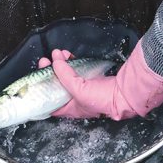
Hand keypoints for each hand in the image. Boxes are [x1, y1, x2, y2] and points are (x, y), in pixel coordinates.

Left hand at [38, 42, 162, 120]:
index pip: (49, 101)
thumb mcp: (79, 90)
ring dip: (61, 64)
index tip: (37, 75)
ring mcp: (84, 88)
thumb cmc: (104, 100)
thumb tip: (54, 61)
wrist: (125, 93)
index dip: (41, 88)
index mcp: (69, 108)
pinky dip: (72, 62)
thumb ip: (65, 76)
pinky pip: (78, 69)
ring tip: (59, 54)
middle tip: (45, 60)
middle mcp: (75, 100)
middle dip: (50, 71)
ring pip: (67, 75)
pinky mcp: (92, 79)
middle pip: (57, 84)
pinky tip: (69, 55)